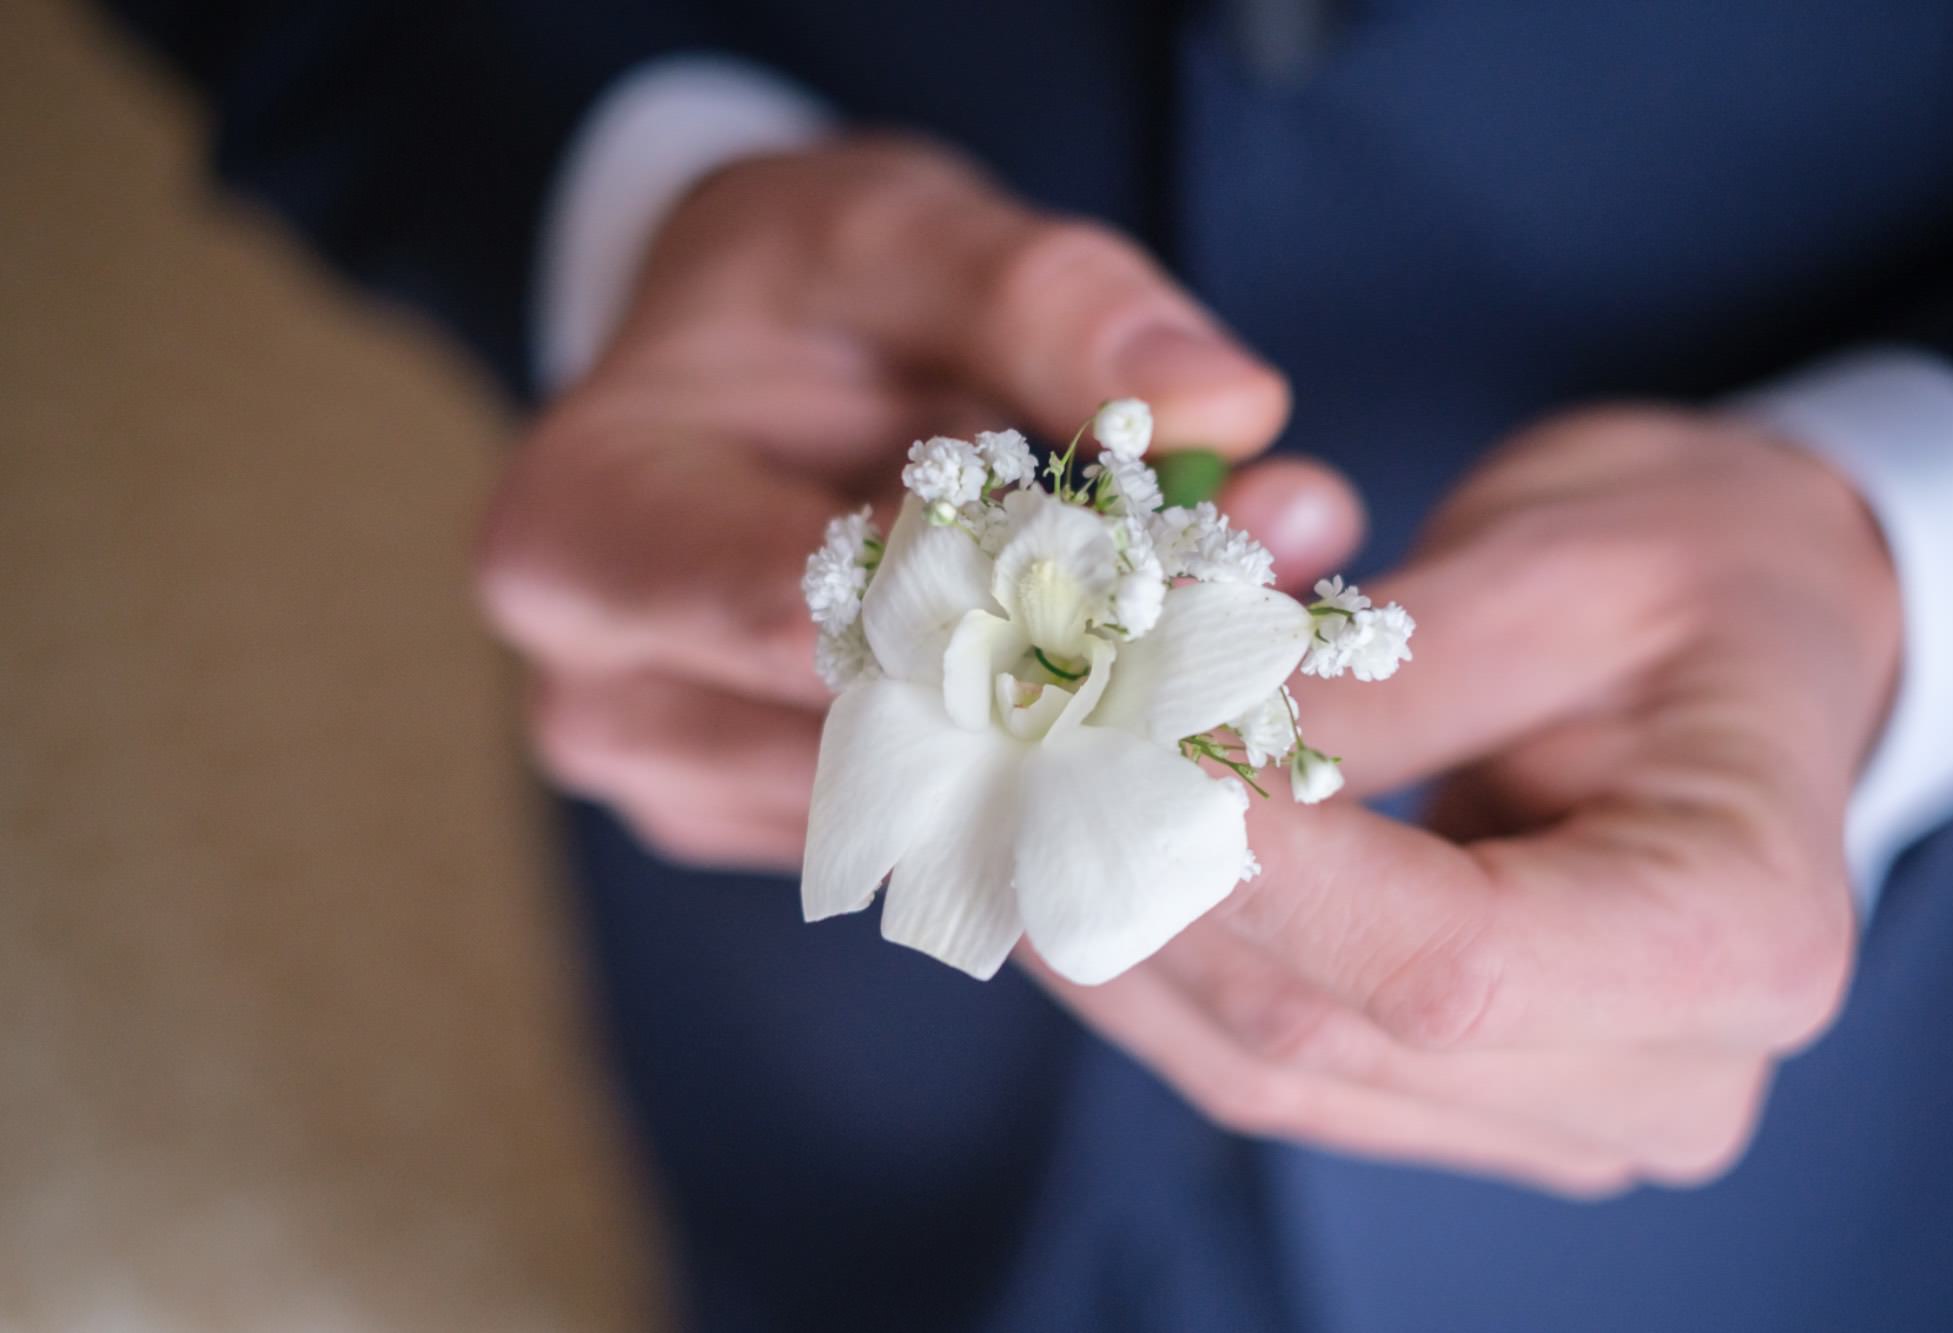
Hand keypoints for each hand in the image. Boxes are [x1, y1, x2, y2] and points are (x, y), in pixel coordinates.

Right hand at [476, 136, 1354, 867]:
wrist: (734, 377)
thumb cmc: (798, 294)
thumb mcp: (897, 232)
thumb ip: (1045, 298)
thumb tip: (1229, 405)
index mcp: (576, 539)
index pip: (809, 618)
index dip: (1019, 602)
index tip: (1206, 559)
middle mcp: (606, 698)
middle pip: (887, 742)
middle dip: (1100, 680)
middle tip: (1276, 604)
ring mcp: (690, 786)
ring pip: (944, 809)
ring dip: (1113, 734)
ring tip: (1240, 625)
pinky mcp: (778, 831)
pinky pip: (955, 829)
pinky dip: (1073, 769)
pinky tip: (1163, 691)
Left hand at [1032, 406, 1900, 1196]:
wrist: (1758, 632)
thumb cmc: (1697, 572)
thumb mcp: (1558, 568)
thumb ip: (1373, 681)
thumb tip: (1163, 742)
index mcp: (1741, 937)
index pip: (1447, 960)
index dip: (1246, 873)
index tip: (1096, 753)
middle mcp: (1665, 1075)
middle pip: (1330, 1029)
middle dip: (1134, 891)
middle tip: (995, 763)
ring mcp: (1559, 1112)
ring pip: (1270, 1066)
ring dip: (1110, 939)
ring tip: (992, 810)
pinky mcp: (1469, 1099)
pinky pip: (1272, 1063)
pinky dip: (1153, 967)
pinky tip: (1061, 868)